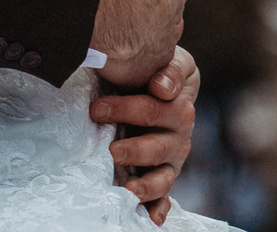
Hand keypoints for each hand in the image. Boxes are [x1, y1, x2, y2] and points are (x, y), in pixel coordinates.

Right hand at [90, 0, 187, 88]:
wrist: (121, 15)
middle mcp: (173, 23)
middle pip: (161, 14)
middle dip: (147, 10)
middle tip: (125, 6)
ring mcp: (158, 48)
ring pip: (149, 39)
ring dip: (135, 34)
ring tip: (115, 29)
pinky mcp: (141, 70)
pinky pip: (134, 65)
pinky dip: (125, 59)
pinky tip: (111, 53)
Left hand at [92, 44, 199, 223]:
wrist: (164, 85)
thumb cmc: (161, 72)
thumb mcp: (175, 61)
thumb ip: (172, 69)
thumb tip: (162, 87)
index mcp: (179, 109)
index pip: (152, 110)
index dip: (125, 109)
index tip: (97, 109)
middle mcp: (178, 138)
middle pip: (156, 147)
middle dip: (132, 150)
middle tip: (109, 151)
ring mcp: (171, 160)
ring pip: (162, 177)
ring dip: (145, 186)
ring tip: (128, 190)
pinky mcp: (164, 177)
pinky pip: (164, 197)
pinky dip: (158, 209)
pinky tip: (150, 218)